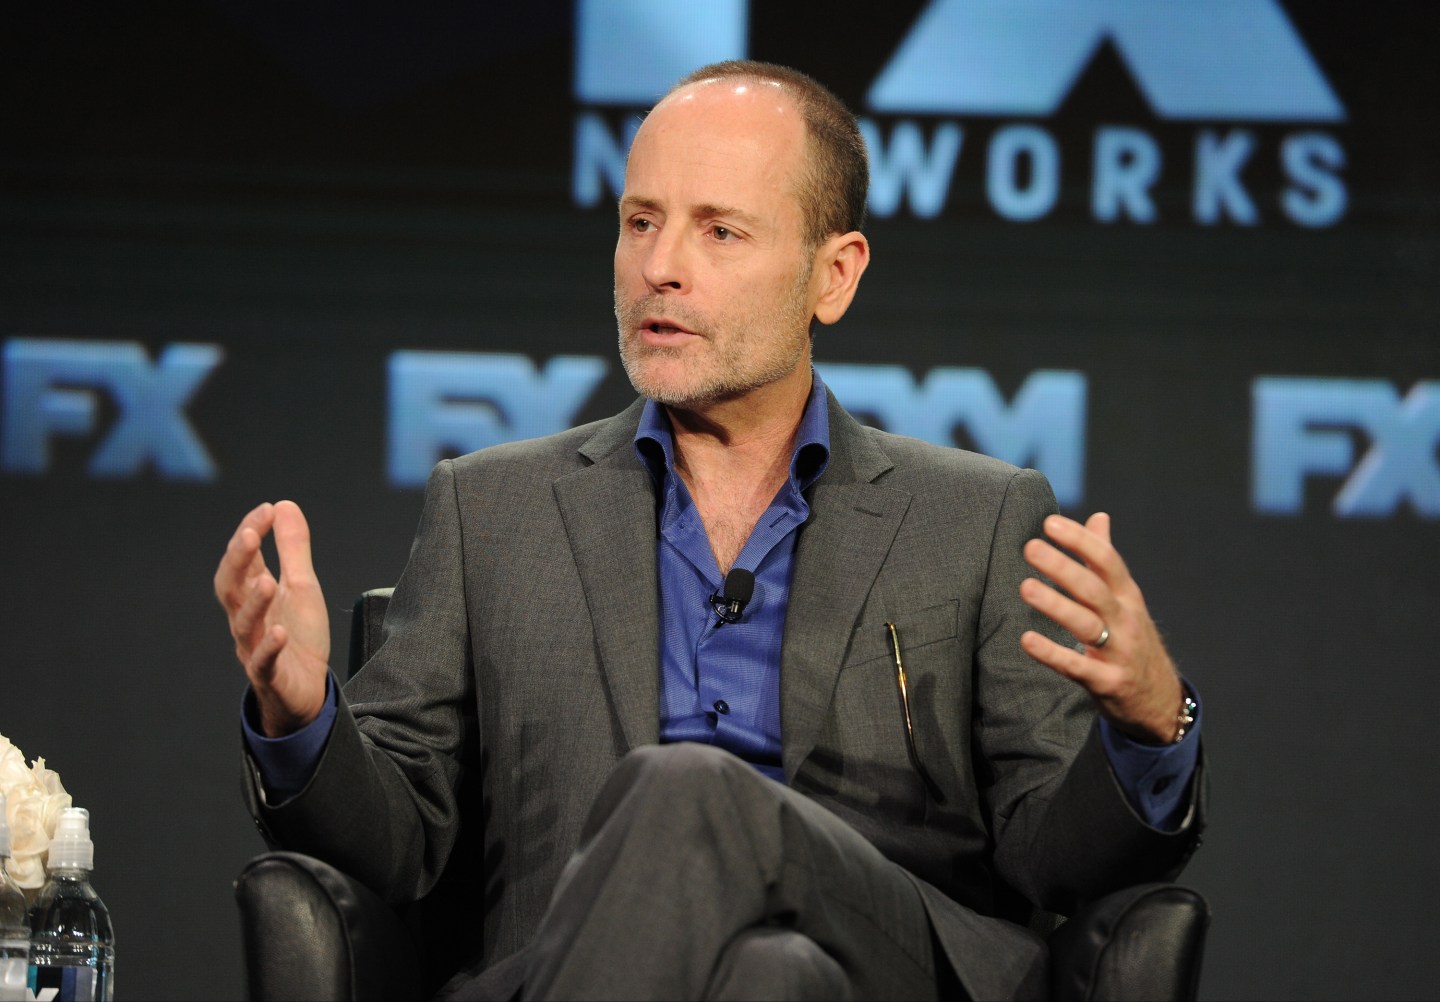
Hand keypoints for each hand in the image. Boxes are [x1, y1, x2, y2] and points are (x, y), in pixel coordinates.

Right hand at [213, 500, 330, 736]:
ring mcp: (254, 647)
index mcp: (253, 594)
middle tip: (250, 534)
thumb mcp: (302, 586)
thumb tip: (284, 505)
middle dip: (238, 561)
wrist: (306, 690)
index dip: (250, 533)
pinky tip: (279, 632)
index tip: (266, 510)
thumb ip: (293, 549)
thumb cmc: (298, 635)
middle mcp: (247, 618)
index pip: (244, 560)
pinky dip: (269, 647)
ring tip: (267, 582)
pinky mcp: (269, 675)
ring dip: (254, 602)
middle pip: (231, 587)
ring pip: (244, 624)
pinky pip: (263, 662)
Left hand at [1018, 512, 1183, 743]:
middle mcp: (1126, 620)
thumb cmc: (1131, 638)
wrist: (1160, 699)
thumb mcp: (1126, 598)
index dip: (1080, 540)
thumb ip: (1106, 558)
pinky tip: (1027, 640)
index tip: (1049, 523)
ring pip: (1087, 624)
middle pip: (1094, 589)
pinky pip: (1077, 667)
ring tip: (1025, 587)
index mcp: (1127, 595)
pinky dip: (1052, 654)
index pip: (1107, 560)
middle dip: (1064, 567)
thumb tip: (1099, 516)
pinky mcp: (1107, 682)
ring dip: (1056, 605)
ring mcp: (1119, 652)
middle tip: (1031, 548)